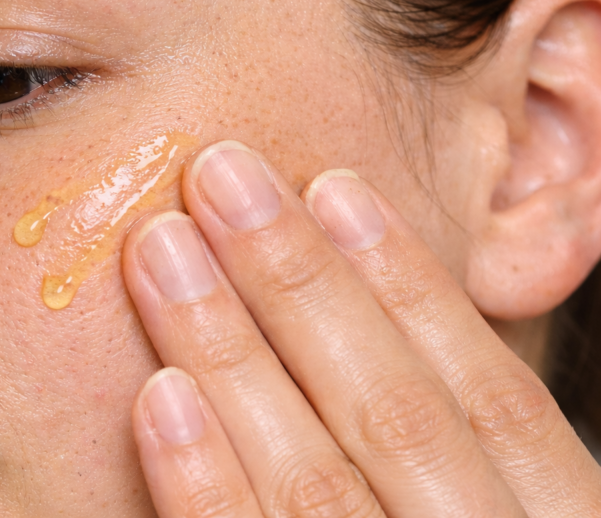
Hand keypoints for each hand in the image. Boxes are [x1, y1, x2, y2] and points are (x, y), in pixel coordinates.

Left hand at [123, 140, 600, 517]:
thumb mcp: (479, 506)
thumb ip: (446, 450)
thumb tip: (379, 304)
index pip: (499, 404)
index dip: (416, 285)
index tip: (336, 185)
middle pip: (400, 418)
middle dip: (304, 285)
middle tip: (220, 174)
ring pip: (315, 483)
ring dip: (234, 353)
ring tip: (163, 247)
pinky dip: (204, 482)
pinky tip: (158, 396)